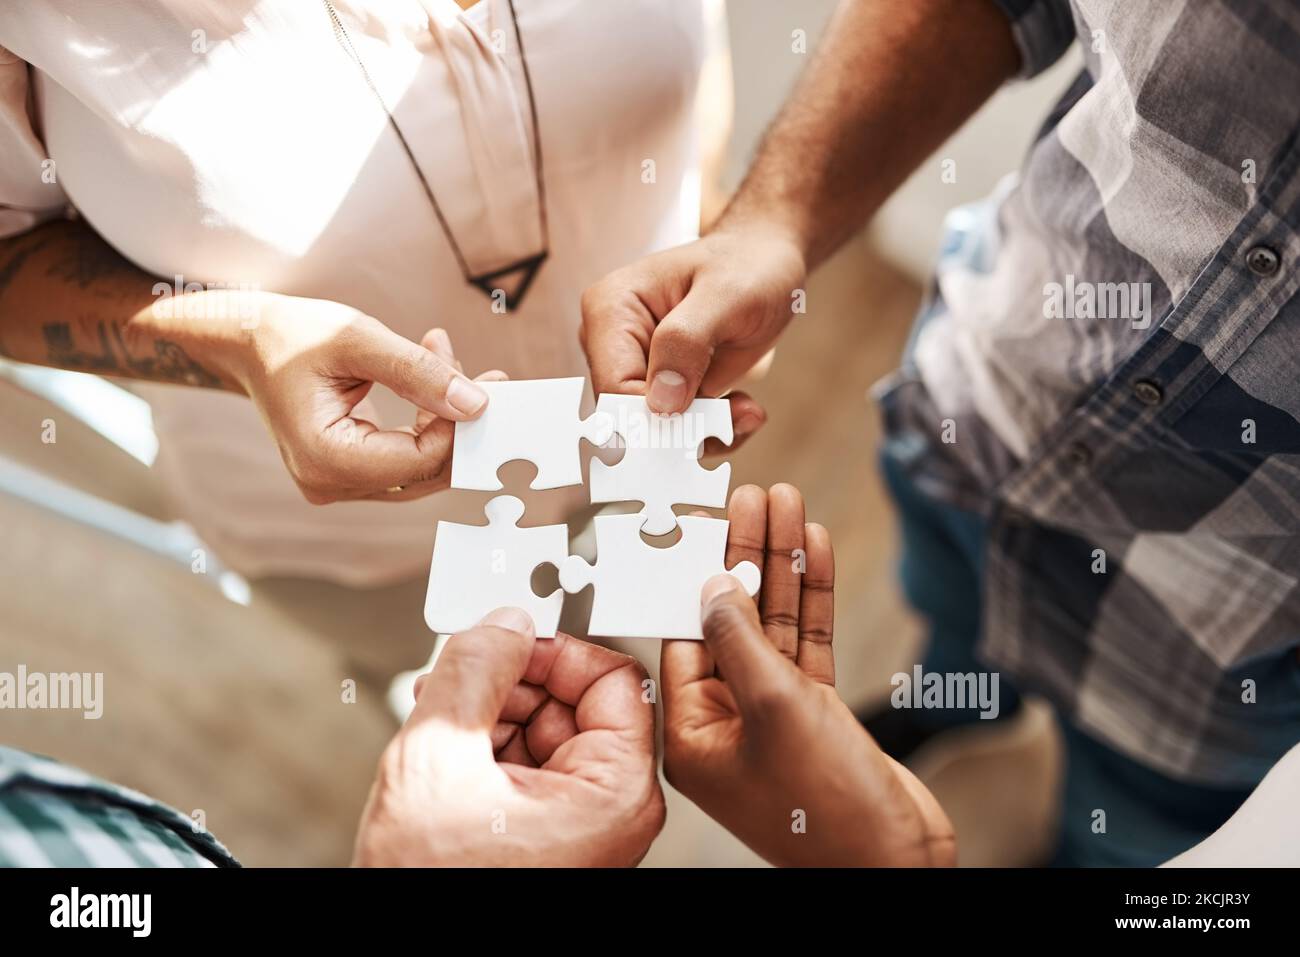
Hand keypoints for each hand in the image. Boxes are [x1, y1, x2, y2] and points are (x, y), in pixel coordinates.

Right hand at [233, 293, 502, 503]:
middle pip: (424, 471)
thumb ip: (419, 372)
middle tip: (486, 375)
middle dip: (460, 423)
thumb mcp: (358, 339)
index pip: (419, 460)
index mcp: (324, 458)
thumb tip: (477, 404)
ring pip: (420, 466)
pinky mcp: (348, 472)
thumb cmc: (291, 334)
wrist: (248, 342)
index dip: (460, 426)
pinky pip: (405, 457)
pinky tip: (433, 376)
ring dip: (446, 418)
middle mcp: (330, 483)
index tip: (487, 382)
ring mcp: (338, 483)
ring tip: (445, 357)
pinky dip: (427, 421)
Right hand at [353, 608, 664, 866]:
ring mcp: (578, 822)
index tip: (509, 636)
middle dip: (514, 681)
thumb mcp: (440, 755)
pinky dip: (485, 743)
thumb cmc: (433, 886)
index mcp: (615, 794)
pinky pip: (526, 760)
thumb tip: (501, 622)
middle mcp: (609, 808)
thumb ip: (474, 670)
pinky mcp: (547, 832)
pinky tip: (450, 751)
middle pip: (576, 700)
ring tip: (446, 723)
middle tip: (462, 677)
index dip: (557, 649)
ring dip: (491, 711)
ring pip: (544, 726)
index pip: (615, 677)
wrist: (399, 953)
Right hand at [580, 225, 804, 430]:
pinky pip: (676, 428)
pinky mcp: (659, 385)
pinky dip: (712, 429)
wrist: (766, 261)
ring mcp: (634, 366)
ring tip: (748, 410)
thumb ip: (686, 342)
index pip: (615, 387)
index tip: (712, 422)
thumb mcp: (725, 295)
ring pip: (656, 430)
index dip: (659, 416)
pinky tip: (742, 409)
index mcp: (610, 309)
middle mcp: (612, 342)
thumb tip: (661, 402)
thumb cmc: (746, 265)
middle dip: (689, 427)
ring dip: (706, 432)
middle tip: (743, 414)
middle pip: (632, 415)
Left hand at [661, 484, 954, 866]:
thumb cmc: (829, 808)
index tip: (710, 520)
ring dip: (784, 566)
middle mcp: (726, 722)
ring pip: (774, 624)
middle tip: (759, 496)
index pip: (688, 634)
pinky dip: (815, 598)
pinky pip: (807, 643)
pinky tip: (815, 550)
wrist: (897, 860)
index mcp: (692, 733)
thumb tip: (713, 586)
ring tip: (790, 506)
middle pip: (733, 618)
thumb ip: (741, 640)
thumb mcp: (775, 708)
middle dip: (748, 555)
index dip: (702, 572)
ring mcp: (772, 716)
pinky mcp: (814, 714)